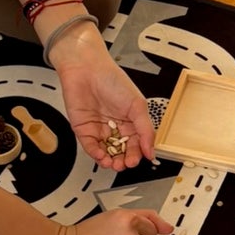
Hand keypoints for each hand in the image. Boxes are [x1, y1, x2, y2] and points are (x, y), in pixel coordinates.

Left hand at [49, 23, 155, 168]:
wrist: (86, 69)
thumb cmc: (112, 80)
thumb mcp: (137, 105)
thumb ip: (146, 130)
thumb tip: (151, 151)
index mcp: (131, 120)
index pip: (136, 143)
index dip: (137, 153)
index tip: (138, 159)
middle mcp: (115, 126)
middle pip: (122, 151)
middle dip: (124, 160)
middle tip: (126, 164)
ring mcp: (99, 129)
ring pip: (106, 152)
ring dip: (111, 161)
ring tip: (114, 164)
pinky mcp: (83, 130)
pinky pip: (91, 147)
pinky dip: (96, 155)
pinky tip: (102, 157)